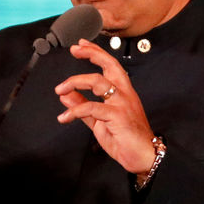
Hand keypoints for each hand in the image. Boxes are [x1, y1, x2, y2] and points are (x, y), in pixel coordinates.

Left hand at [54, 38, 155, 175]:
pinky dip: (74, 111)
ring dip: (75, 81)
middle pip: (109, 65)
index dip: (96, 53)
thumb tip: (66, 96)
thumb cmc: (126, 140)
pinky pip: (91, 107)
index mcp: (122, 93)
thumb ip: (82, 106)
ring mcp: (122, 103)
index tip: (81, 46)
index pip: (110, 66)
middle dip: (91, 53)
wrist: (143, 157)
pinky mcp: (117, 115)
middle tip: (75, 49)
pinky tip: (64, 117)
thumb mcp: (98, 121)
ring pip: (98, 81)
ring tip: (60, 89)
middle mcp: (124, 94)